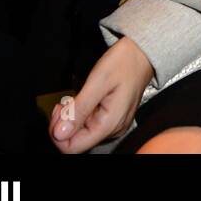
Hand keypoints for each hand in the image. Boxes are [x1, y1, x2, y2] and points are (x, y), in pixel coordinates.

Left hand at [49, 36, 152, 153]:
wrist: (142, 53)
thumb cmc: (124, 63)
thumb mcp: (98, 82)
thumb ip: (79, 109)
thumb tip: (59, 133)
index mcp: (109, 124)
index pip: (72, 147)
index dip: (58, 132)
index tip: (60, 109)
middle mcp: (113, 129)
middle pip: (75, 141)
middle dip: (64, 123)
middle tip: (65, 101)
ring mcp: (113, 124)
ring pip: (80, 133)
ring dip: (71, 117)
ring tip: (74, 98)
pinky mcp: (112, 118)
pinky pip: (89, 124)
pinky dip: (79, 114)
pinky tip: (81, 100)